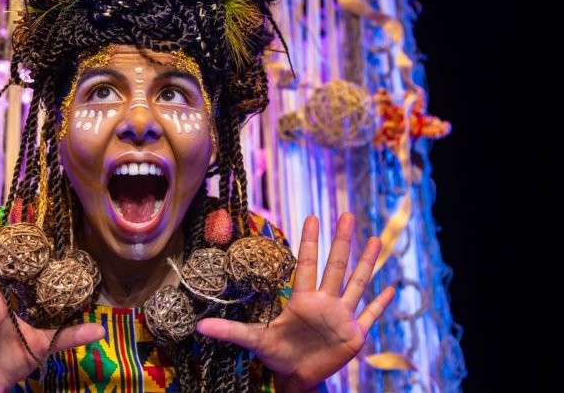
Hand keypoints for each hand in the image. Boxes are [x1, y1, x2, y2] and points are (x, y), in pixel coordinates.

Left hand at [196, 213, 394, 391]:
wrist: (296, 377)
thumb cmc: (276, 355)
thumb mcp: (254, 341)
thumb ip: (230, 332)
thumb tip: (199, 328)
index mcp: (301, 299)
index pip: (306, 263)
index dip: (310, 241)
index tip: (313, 217)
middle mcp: (324, 302)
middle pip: (335, 266)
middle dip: (342, 241)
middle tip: (347, 214)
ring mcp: (341, 316)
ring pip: (356, 284)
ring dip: (367, 263)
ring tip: (376, 241)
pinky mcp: (354, 334)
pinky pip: (370, 315)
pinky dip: (380, 304)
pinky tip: (391, 288)